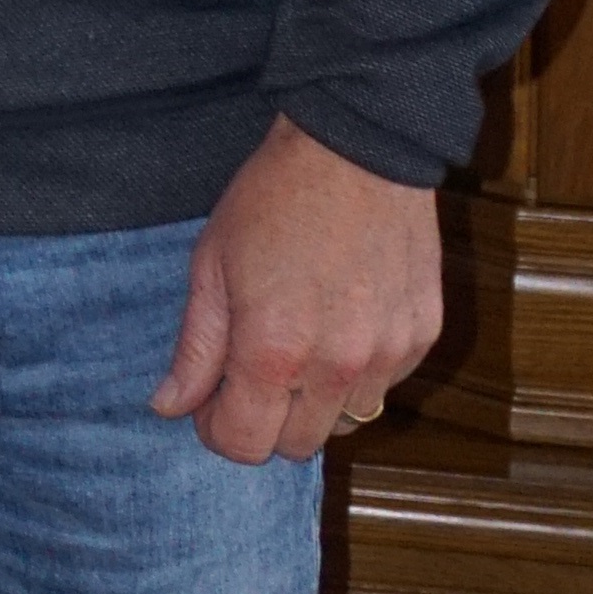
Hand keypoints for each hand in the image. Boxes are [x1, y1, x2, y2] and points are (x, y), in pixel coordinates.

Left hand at [154, 115, 443, 463]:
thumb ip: (195, 349)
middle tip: (251, 373)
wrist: (357, 147)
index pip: (244, 445)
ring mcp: (388, 354)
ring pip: (345, 421)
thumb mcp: (212, 265)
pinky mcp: (423, 335)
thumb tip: (169, 408)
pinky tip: (342, 323)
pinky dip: (360, 372)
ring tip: (300, 343)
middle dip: (264, 421)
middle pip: (296, 446)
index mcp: (273, 353)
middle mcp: (337, 367)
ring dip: (316, 400)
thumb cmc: (274, 199)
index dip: (217, 430)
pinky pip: (386, 385)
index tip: (210, 403)